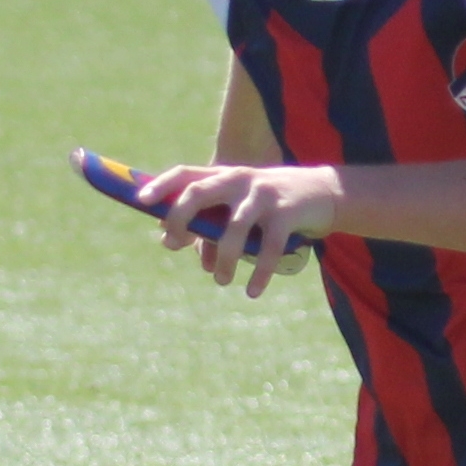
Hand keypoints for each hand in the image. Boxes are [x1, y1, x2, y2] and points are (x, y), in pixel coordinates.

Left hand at [131, 160, 338, 296]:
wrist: (324, 193)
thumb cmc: (270, 204)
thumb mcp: (238, 206)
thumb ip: (206, 222)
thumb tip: (171, 242)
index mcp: (223, 175)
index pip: (185, 174)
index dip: (161, 186)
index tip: (140, 202)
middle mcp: (239, 180)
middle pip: (199, 194)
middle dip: (180, 218)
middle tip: (172, 244)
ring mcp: (263, 195)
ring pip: (232, 229)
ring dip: (222, 260)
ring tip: (220, 281)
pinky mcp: (286, 214)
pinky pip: (266, 248)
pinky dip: (258, 273)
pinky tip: (252, 291)